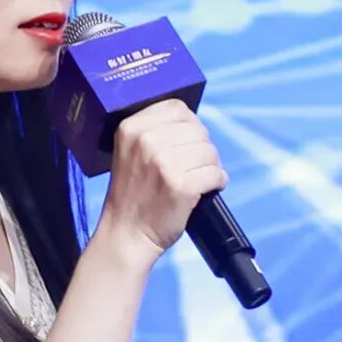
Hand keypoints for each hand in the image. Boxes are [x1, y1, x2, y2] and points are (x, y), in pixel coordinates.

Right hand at [94, 100, 228, 264]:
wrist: (125, 233)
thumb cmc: (132, 194)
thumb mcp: (130, 152)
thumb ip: (154, 131)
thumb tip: (193, 123)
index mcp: (132, 128)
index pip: (177, 108)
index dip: (189, 125)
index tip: (185, 144)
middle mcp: (146, 141)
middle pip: (198, 130)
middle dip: (201, 149)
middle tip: (191, 167)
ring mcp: (164, 163)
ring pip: (210, 151)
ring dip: (210, 167)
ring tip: (196, 179)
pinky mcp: (181, 186)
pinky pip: (216, 174)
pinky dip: (216, 183)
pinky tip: (205, 190)